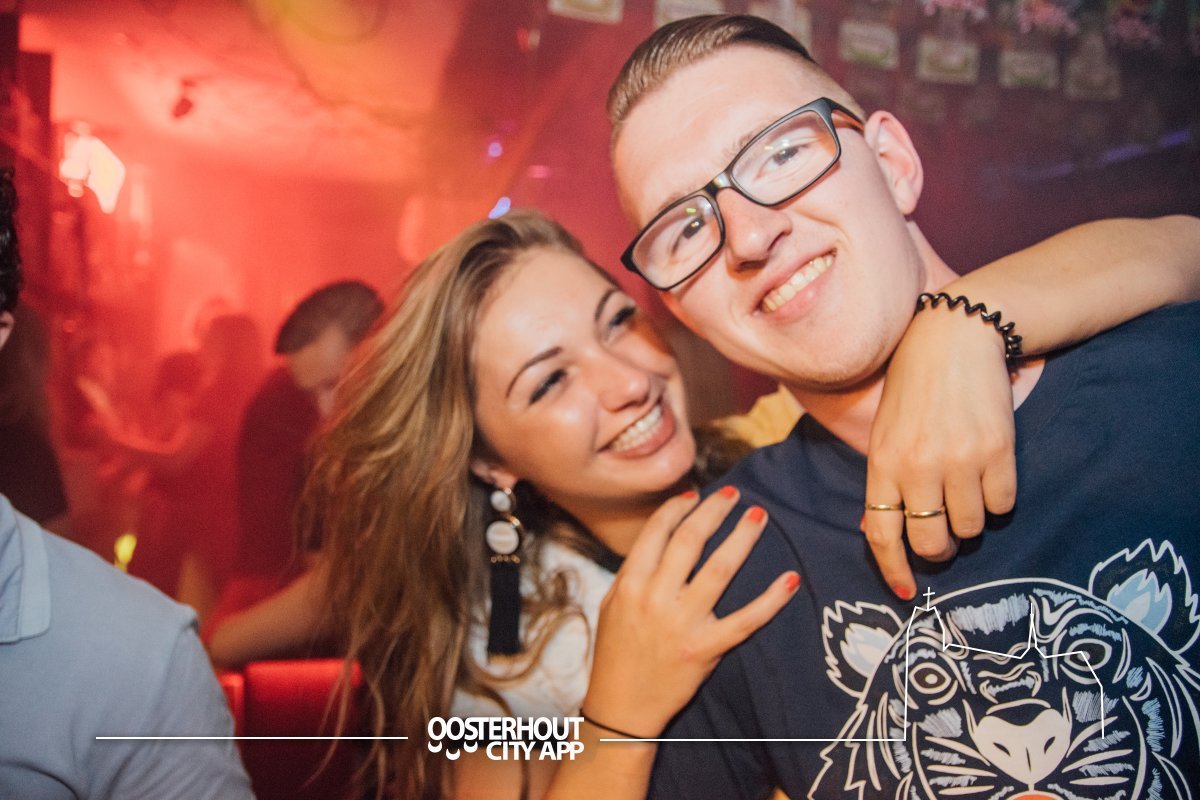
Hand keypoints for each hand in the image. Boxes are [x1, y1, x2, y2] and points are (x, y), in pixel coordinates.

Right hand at [580, 487, 798, 738]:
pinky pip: (746, 620)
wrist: (623, 707)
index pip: (657, 533)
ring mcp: (683, 624)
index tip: (695, 493)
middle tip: (734, 493)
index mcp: (631, 584)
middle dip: (714, 511)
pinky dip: (771, 599)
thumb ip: (635, 570)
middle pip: (690, 541)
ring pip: (720, 569)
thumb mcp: (613, 604)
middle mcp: (656, 599)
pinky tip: (790, 579)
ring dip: (742, 538)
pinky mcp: (707, 648)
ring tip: (757, 516)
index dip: (678, 508)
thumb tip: (662, 534)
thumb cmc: (616, 652)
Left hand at [864, 303, 1016, 599]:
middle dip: (939, 550)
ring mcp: (959, 460)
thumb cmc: (914, 390)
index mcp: (883, 463)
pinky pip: (1002, 505)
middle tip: (943, 536)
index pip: (881, 534)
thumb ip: (886, 481)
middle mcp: (919, 467)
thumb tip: (882, 532)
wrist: (953, 339)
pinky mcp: (997, 451)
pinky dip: (997, 500)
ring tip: (965, 491)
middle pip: (931, 543)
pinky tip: (988, 475)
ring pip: (970, 528)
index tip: (906, 592)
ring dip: (970, 521)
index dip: (893, 570)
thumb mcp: (885, 432)